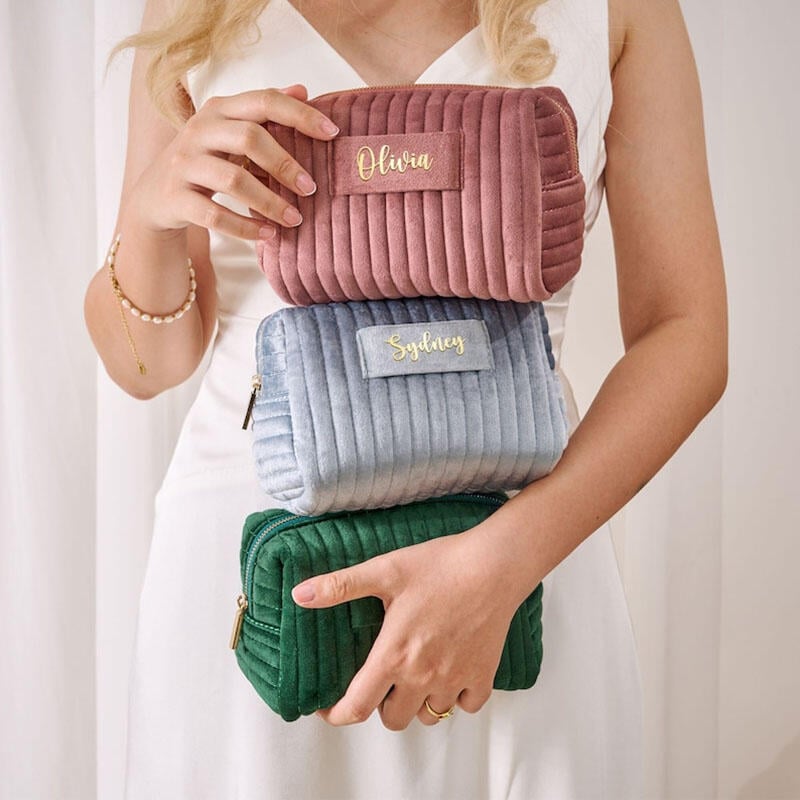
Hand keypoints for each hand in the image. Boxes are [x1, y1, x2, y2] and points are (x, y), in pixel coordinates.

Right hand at [130, 84, 338, 239]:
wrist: (154, 197)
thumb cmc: (204, 162)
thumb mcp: (230, 132)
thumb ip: (263, 113)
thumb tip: (304, 90)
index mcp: (219, 110)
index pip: (264, 101)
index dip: (300, 115)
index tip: (332, 133)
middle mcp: (199, 130)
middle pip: (249, 138)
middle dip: (286, 165)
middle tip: (311, 189)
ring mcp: (184, 164)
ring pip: (233, 180)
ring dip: (270, 202)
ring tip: (294, 219)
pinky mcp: (176, 197)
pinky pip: (215, 215)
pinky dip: (246, 228)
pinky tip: (268, 234)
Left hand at [291, 524, 526, 730]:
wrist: (494, 565)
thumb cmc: (440, 565)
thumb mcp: (385, 570)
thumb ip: (340, 586)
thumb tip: (299, 595)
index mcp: (394, 655)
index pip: (357, 707)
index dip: (336, 714)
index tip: (328, 707)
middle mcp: (423, 675)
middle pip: (392, 719)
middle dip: (380, 705)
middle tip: (380, 679)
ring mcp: (455, 679)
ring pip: (428, 716)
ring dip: (416, 704)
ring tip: (412, 678)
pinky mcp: (482, 675)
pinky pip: (464, 706)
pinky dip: (454, 698)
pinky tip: (448, 674)